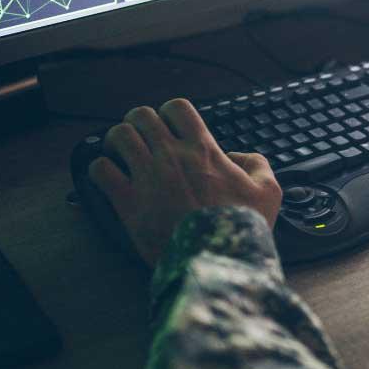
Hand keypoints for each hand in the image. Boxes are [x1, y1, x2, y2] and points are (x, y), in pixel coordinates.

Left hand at [88, 100, 282, 266]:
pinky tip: (109, 179)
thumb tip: (239, 156)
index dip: (169, 114)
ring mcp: (148, 177)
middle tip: (141, 141)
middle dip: (138, 125)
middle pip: (141, 116)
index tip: (170, 130)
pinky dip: (100, 170)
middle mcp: (172, 156)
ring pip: (118, 136)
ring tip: (120, 155)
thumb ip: (258, 165)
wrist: (219, 261)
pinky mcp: (129, 202)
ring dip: (116, 142)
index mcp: (203, 150)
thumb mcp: (268, 193)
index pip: (177, 108)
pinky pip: (101, 170)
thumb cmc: (243, 228)